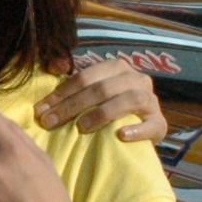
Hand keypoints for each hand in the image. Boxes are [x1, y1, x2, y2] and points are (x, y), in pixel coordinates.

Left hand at [38, 54, 170, 142]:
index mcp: (118, 68)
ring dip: (102, 113)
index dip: (61, 93)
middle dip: (72, 106)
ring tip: (81, 128)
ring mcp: (151, 101)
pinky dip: (137, 130)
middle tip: (50, 122)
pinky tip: (121, 136)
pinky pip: (151, 125)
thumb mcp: (91, 92)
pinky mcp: (160, 124)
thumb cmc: (107, 109)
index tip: (40, 110)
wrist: (137, 132)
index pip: (86, 77)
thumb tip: (53, 65)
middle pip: (103, 88)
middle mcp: (137, 80)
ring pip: (128, 100)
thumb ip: (74, 80)